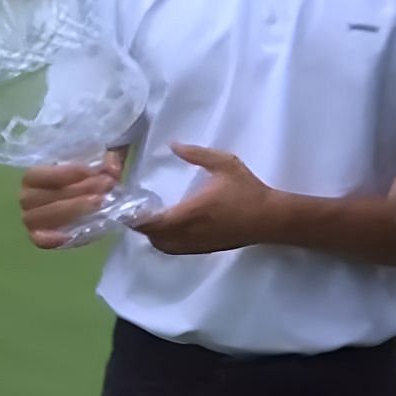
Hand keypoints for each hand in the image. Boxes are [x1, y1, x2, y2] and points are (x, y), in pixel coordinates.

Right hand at [18, 150, 122, 249]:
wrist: (86, 197)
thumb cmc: (84, 176)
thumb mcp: (97, 163)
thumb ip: (107, 160)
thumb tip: (112, 169)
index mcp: (33, 176)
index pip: (37, 175)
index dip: (64, 173)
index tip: (92, 171)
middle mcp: (26, 197)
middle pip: (44, 196)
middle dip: (77, 191)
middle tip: (105, 186)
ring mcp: (31, 219)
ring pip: (43, 217)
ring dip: (72, 210)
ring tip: (99, 203)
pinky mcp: (41, 237)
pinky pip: (40, 241)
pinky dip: (53, 239)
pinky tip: (72, 233)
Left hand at [135, 144, 278, 254]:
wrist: (270, 218)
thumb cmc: (247, 190)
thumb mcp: (224, 164)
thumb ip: (196, 154)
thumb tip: (172, 145)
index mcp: (191, 212)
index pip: (154, 223)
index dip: (136, 219)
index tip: (125, 207)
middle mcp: (191, 232)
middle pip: (154, 237)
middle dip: (141, 227)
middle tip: (134, 210)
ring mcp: (198, 244)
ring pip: (164, 247)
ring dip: (152, 236)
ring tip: (149, 219)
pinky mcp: (205, 249)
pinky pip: (177, 250)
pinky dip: (166, 243)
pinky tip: (168, 229)